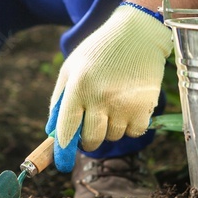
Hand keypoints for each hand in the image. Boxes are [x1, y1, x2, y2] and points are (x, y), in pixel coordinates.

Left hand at [45, 3, 170, 171]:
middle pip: (90, 140)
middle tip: (92, 126)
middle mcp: (100, 97)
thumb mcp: (71, 67)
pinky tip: (129, 106)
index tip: (62, 164)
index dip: (62, 151)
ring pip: (113, 137)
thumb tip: (53, 133)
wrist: (137, 33)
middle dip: (88, 140)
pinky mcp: (144, 106)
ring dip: (111, 128)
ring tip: (113, 104)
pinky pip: (134, 133)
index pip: (66, 129)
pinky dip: (131, 126)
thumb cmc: (99, 50)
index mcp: (78, 86)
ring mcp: (124, 103)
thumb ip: (59, 99)